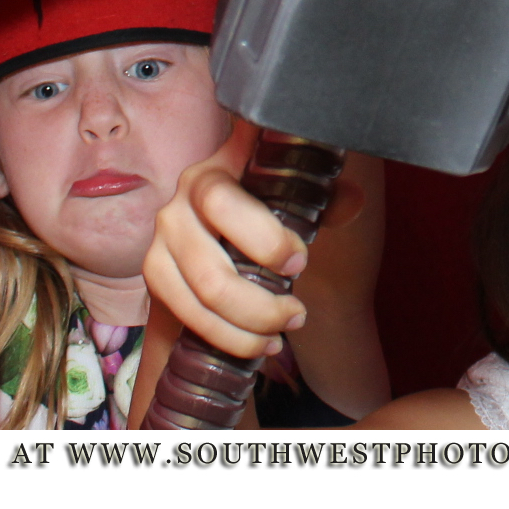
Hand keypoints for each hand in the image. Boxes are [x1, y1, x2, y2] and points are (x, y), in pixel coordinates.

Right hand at [142, 122, 363, 360]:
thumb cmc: (268, 204)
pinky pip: (186, 313)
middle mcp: (183, 195)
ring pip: (203, 296)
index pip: (224, 203)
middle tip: (298, 313)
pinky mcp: (154, 269)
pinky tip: (257, 343)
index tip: (301, 259)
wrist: (225, 222)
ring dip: (247, 325)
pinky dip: (226, 336)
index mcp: (221, 165)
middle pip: (214, 268)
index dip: (265, 238)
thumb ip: (325, 198)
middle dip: (261, 303)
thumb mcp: (296, 195)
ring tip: (282, 334)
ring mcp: (163, 233)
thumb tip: (354, 202)